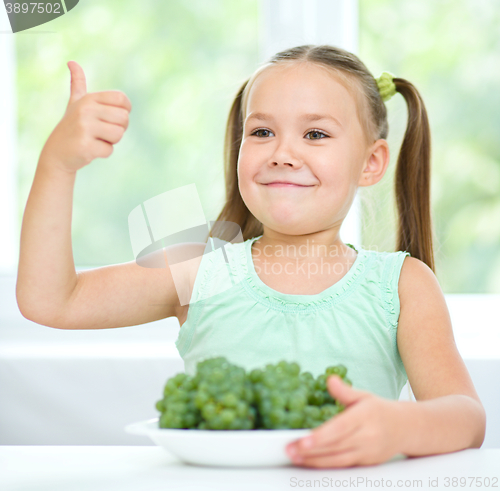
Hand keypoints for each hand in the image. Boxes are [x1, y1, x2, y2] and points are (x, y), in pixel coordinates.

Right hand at [40, 61, 131, 172]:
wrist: (56, 153)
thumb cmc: (71, 127)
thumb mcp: (74, 104)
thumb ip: (77, 84)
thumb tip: (72, 62)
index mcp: (88, 99)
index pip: (121, 99)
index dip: (124, 111)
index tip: (114, 118)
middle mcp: (86, 110)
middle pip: (124, 118)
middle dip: (119, 129)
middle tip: (103, 132)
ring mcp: (84, 128)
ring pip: (118, 135)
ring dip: (111, 141)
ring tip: (95, 140)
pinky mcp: (85, 146)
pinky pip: (109, 150)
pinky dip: (103, 153)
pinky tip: (90, 150)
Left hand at [286, 375, 402, 467]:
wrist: (407, 428)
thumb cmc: (380, 410)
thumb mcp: (363, 396)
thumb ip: (344, 391)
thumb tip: (330, 379)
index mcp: (365, 416)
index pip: (340, 428)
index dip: (320, 436)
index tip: (302, 440)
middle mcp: (367, 437)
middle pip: (335, 446)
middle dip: (310, 450)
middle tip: (289, 449)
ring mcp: (367, 452)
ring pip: (338, 460)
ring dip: (314, 460)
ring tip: (295, 457)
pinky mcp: (367, 464)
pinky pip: (344, 466)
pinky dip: (326, 465)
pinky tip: (311, 463)